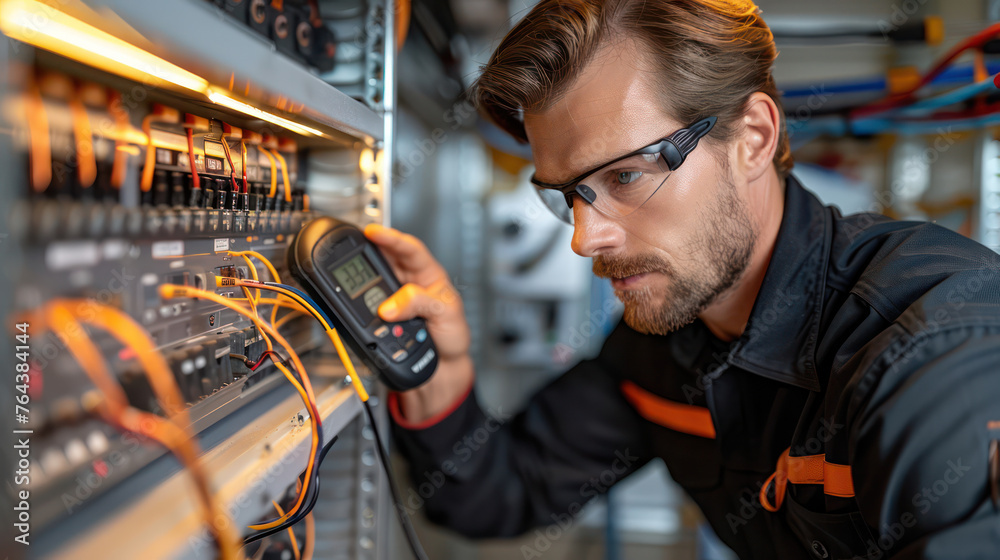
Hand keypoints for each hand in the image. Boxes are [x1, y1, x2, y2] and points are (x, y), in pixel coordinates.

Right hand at [364, 224, 473, 420]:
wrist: (445, 366)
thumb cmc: (453, 335)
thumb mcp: (445, 315)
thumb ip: (420, 304)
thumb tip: (389, 306)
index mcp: (429, 274)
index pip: (410, 249)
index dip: (391, 238)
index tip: (372, 232)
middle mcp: (410, 283)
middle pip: (386, 261)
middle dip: (370, 255)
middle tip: (353, 254)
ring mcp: (395, 299)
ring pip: (374, 284)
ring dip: (364, 285)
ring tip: (354, 285)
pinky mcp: (384, 317)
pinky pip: (368, 308)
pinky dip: (361, 309)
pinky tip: (358, 310)